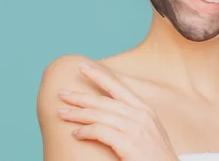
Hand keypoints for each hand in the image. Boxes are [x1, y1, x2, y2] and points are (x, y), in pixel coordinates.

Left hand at [57, 61, 178, 160]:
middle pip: (103, 101)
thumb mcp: (149, 131)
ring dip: (77, 114)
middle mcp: (141, 115)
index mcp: (145, 110)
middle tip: (62, 93)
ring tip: (61, 113)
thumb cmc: (156, 157)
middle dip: (80, 96)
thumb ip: (133, 119)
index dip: (99, 75)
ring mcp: (136, 129)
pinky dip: (85, 131)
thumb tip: (110, 113)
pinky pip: (100, 132)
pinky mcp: (129, 144)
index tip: (82, 66)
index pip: (118, 87)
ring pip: (99, 115)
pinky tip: (75, 134)